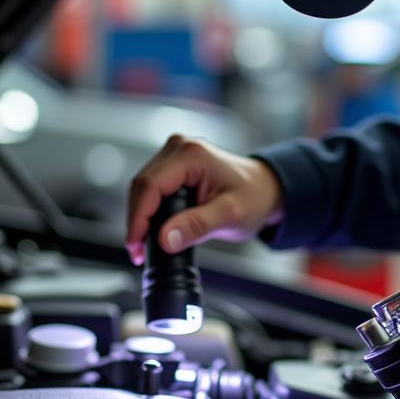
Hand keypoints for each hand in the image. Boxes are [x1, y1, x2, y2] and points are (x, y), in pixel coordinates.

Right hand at [125, 135, 283, 265]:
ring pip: (142, 187)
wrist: (264, 189)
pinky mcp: (173, 164)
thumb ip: (197, 225)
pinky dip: (147, 209)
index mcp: (192, 155)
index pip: (150, 186)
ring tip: (143, 244)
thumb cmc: (254, 196)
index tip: (135, 244)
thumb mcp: (230, 215)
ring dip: (139, 216)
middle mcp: (179, 147)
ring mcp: (174, 154)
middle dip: (137, 220)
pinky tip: (151, 229)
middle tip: (137, 250)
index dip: (138, 218)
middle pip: (141, 185)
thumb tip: (165, 239)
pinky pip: (150, 187)